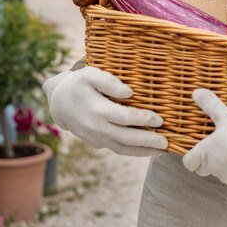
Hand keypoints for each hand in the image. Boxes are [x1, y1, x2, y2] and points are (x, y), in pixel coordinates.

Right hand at [44, 66, 167, 156]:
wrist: (59, 103)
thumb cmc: (79, 84)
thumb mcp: (90, 74)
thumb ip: (109, 81)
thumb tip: (129, 93)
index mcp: (97, 110)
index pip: (125, 118)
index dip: (144, 120)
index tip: (160, 120)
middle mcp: (97, 128)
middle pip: (126, 138)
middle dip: (148, 141)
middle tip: (167, 142)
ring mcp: (97, 139)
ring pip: (123, 149)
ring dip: (144, 152)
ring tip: (163, 151)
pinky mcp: (98, 143)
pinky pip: (118, 149)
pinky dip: (134, 152)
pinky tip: (149, 150)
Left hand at [182, 89, 226, 189]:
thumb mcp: (225, 116)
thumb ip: (210, 105)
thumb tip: (196, 92)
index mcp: (205, 154)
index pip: (188, 163)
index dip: (191, 156)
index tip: (197, 149)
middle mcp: (213, 169)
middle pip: (202, 170)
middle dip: (207, 161)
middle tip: (216, 148)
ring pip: (221, 173)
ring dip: (225, 165)